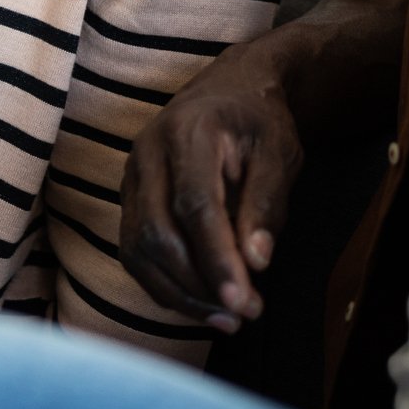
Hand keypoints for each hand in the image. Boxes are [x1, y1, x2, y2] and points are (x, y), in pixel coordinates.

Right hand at [120, 48, 303, 331]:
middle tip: (244, 314)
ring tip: (227, 318)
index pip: (194, 205)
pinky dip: (164, 285)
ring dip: (180, 293)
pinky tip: (200, 302)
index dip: (216, 259)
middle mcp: (147, 153)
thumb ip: (267, 204)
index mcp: (187, 132)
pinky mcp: (128, 199)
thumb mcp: (280, 153)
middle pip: (157, 233)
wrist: (228, 89)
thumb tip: (256, 262)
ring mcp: (131, 176)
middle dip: (199, 284)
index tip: (245, 303)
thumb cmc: (257, 121)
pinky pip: (135, 252)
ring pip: (138, 249)